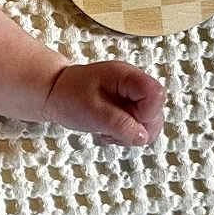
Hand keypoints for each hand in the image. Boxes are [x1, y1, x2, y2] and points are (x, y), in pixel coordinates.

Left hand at [43, 61, 165, 145]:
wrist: (56, 93)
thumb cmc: (68, 95)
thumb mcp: (91, 112)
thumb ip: (119, 124)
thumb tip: (143, 137)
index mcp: (127, 77)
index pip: (156, 94)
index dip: (146, 113)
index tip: (125, 119)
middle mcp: (135, 85)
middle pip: (157, 113)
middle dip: (136, 128)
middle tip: (110, 126)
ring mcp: (134, 97)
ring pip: (151, 124)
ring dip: (130, 134)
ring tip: (107, 129)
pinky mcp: (131, 108)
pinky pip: (140, 129)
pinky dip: (126, 134)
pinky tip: (109, 130)